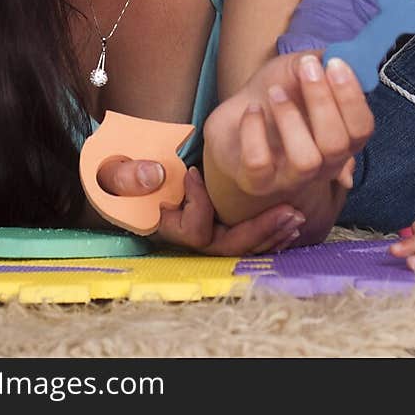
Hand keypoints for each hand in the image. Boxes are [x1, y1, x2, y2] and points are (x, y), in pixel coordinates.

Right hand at [95, 154, 303, 255]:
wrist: (137, 166)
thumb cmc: (125, 171)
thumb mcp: (116, 169)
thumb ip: (128, 174)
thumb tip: (155, 177)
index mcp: (169, 227)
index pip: (193, 232)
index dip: (199, 207)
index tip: (195, 172)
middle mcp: (192, 240)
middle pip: (230, 248)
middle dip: (260, 230)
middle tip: (289, 211)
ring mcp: (210, 237)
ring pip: (246, 248)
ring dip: (273, 233)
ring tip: (297, 215)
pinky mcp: (225, 228)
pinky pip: (253, 241)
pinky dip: (273, 232)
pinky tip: (295, 218)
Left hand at [205, 51, 373, 200]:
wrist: (238, 111)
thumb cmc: (279, 89)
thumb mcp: (301, 66)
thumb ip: (323, 62)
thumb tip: (342, 59)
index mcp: (342, 138)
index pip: (362, 129)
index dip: (352, 97)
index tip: (335, 64)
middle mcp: (323, 164)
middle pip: (337, 145)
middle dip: (322, 101)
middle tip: (306, 67)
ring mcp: (290, 178)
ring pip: (305, 161)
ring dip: (290, 118)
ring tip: (274, 92)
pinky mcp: (256, 181)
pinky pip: (260, 163)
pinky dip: (254, 130)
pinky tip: (252, 110)